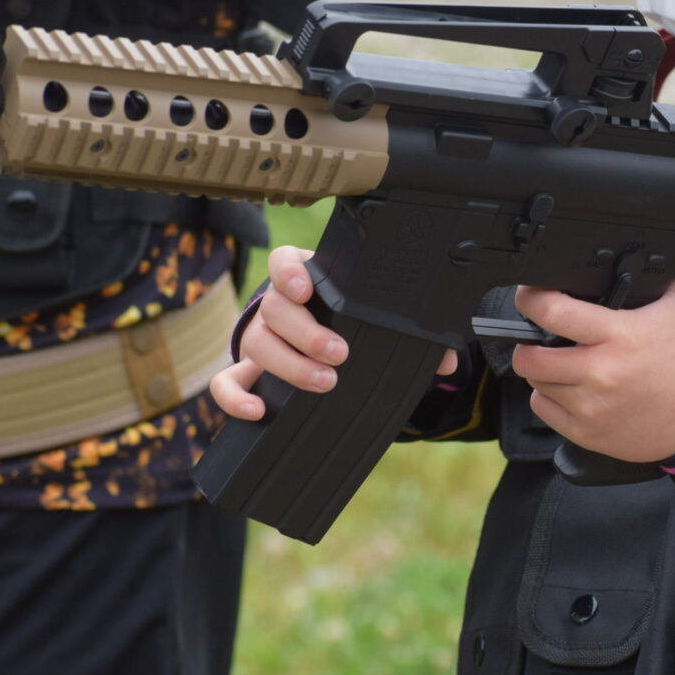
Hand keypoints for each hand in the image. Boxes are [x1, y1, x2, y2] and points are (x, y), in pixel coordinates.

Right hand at [210, 245, 456, 420]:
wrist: (324, 358)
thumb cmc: (352, 331)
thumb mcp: (378, 328)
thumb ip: (413, 337)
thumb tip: (447, 360)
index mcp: (309, 283)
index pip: (285, 262)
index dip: (290, 272)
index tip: (308, 288)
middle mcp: (277, 307)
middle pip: (275, 307)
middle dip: (306, 331)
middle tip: (338, 353)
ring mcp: (258, 339)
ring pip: (259, 342)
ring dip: (290, 364)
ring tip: (324, 381)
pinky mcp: (247, 374)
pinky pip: (227, 383)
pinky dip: (236, 399)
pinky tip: (260, 413)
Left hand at [511, 274, 674, 462]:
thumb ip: (653, 272)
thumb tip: (629, 247)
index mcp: (620, 335)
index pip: (553, 312)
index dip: (531, 298)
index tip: (529, 294)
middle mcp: (600, 372)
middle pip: (530, 356)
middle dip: (528, 341)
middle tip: (540, 334)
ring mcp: (591, 407)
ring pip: (535, 383)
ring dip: (542, 369)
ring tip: (563, 361)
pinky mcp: (588, 433)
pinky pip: (544, 410)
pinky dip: (549, 397)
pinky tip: (570, 388)